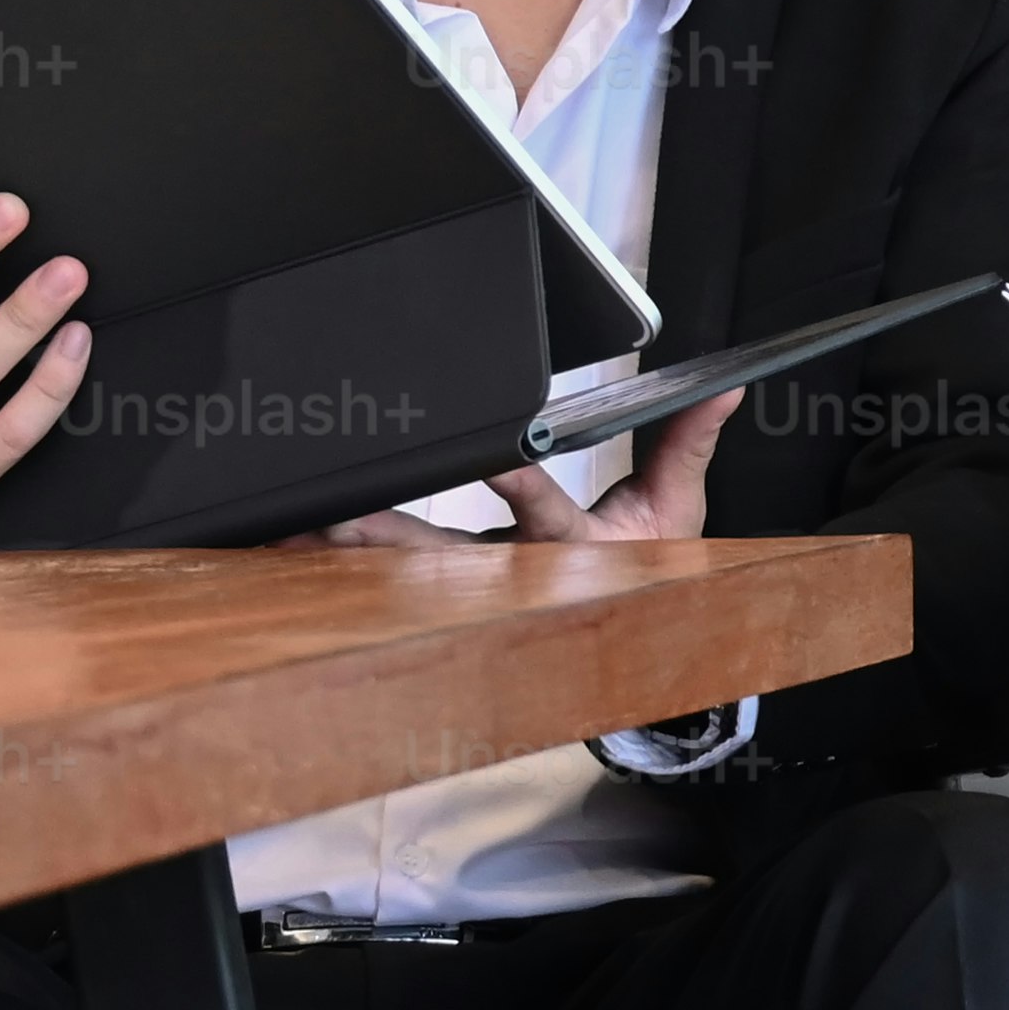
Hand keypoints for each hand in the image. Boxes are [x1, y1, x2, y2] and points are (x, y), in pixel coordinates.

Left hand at [317, 388, 738, 551]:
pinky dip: (332, 556)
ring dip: (345, 549)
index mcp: (571, 548)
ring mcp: (471, 579)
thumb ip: (687, 442)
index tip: (500, 455)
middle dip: (388, 534)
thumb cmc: (646, 560)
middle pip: (444, 554)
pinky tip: (288, 541)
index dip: (521, 484)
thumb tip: (721, 389)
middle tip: (336, 515)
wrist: (626, 621)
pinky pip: (380, 571)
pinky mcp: (444, 578)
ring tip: (292, 530)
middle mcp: (512, 572)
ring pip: (400, 566)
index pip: (545, 513)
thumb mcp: (675, 507)